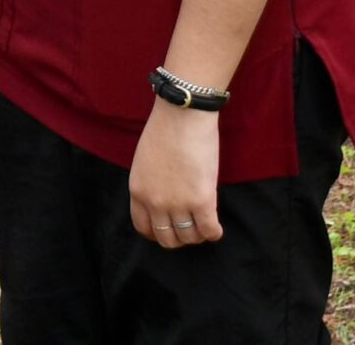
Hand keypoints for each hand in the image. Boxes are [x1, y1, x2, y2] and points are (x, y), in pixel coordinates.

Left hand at [129, 100, 222, 248]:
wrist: (181, 116)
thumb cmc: (165, 131)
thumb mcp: (145, 162)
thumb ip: (151, 184)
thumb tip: (164, 199)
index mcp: (138, 191)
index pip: (143, 227)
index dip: (157, 232)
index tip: (169, 228)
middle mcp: (155, 202)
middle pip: (166, 238)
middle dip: (179, 237)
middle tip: (189, 227)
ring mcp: (178, 204)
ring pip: (189, 238)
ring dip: (197, 234)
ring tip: (204, 224)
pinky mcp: (201, 201)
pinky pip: (209, 231)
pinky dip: (214, 232)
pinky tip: (216, 226)